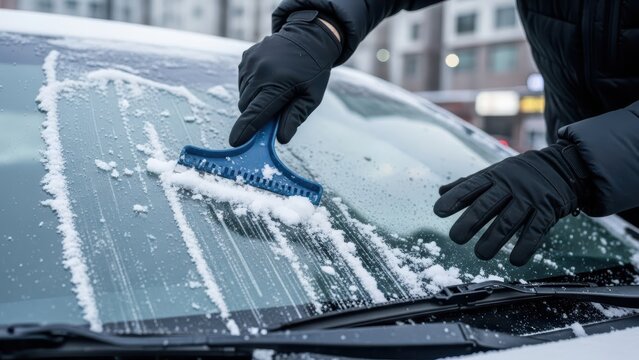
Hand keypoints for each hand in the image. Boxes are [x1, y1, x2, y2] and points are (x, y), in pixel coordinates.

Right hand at [229, 10, 341, 146]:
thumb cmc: (313, 71)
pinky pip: (243, 81)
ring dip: (254, 99)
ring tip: (275, 88)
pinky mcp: (246, 57)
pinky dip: (252, 86)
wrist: (309, 37)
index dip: (245, 129)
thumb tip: (281, 138)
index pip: (256, 112)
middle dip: (256, 113)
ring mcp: (250, 62)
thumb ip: (295, 117)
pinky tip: (269, 78)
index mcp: (278, 84)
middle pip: (246, 106)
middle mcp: (260, 72)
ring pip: (243, 94)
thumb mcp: (312, 97)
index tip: (235, 142)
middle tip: (275, 108)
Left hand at [433, 143, 590, 265]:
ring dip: (495, 238)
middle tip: (456, 238)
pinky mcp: (547, 210)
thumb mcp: (493, 174)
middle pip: (488, 204)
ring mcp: (529, 198)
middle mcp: (510, 186)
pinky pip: (536, 230)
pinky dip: (526, 246)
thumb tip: (441, 192)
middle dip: (471, 221)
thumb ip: (468, 185)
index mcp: (493, 177)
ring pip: (510, 220)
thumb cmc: (517, 175)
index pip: (471, 187)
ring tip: (481, 254)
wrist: (559, 168)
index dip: (455, 198)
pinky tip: (515, 260)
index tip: (439, 211)